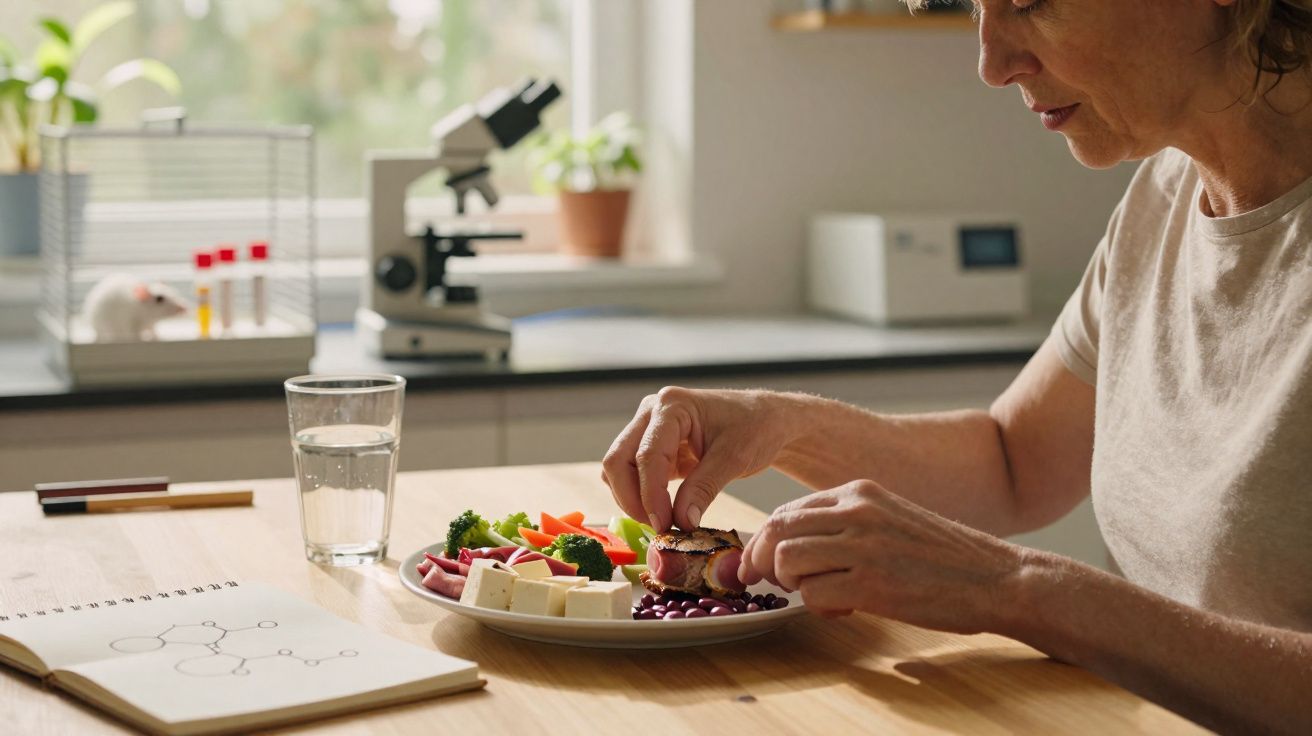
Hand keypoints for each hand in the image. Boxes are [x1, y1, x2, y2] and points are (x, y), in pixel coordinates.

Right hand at [602, 387, 794, 531]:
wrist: (766, 419)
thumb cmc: (756, 428)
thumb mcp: (735, 458)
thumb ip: (704, 488)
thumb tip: (681, 522)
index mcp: (671, 405)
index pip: (647, 455)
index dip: (650, 495)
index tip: (663, 525)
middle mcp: (651, 413)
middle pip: (618, 460)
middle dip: (632, 498)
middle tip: (659, 527)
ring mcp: (648, 429)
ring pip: (618, 469)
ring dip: (632, 499)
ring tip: (663, 521)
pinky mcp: (653, 447)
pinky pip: (631, 474)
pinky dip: (639, 495)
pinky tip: (662, 511)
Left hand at [739, 480, 1023, 633]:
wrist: (997, 577)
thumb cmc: (942, 556)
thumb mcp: (890, 518)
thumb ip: (845, 523)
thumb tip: (790, 545)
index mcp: (859, 492)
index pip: (787, 510)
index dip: (763, 540)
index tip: (758, 563)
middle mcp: (856, 511)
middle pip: (776, 531)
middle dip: (759, 561)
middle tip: (764, 583)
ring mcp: (863, 546)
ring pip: (786, 560)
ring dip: (791, 584)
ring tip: (820, 594)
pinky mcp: (872, 583)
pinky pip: (812, 593)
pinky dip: (818, 606)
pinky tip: (845, 608)